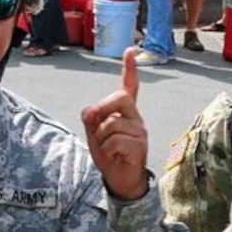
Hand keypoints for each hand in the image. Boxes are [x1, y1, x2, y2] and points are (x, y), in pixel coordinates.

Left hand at [82, 51, 148, 200]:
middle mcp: (135, 117)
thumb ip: (90, 119)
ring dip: (101, 139)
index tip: (129, 51)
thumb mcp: (93, 134)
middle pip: (119, 98)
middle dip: (102, 109)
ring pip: (112, 124)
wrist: (120, 180)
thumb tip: (90, 111)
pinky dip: (108, 151)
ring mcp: (140, 131)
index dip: (129, 69)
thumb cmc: (108, 154)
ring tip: (108, 149)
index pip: (130, 86)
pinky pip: (115, 141)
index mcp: (125, 112)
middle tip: (95, 125)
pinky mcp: (140, 146)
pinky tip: (115, 156)